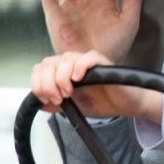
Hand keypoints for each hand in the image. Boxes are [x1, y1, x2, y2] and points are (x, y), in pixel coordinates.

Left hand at [30, 49, 162, 121]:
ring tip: (68, 93)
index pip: (41, 67)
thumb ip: (56, 104)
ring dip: (62, 77)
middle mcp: (73, 63)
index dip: (38, 82)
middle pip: (49, 62)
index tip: (45, 98)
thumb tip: (39, 104)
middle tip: (57, 98)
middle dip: (48, 82)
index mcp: (63, 71)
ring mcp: (88, 61)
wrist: (125, 106)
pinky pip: (90, 57)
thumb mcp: (72, 106)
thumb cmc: (101, 102)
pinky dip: (81, 65)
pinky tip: (78, 79)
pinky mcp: (104, 63)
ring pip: (66, 59)